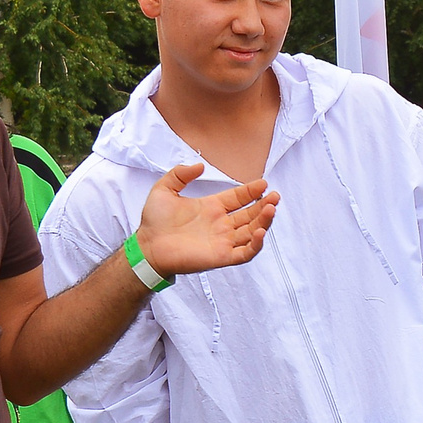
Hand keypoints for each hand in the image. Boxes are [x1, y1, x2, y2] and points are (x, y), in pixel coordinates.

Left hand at [133, 163, 277, 279]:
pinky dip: (256, 244)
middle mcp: (221, 225)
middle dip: (264, 205)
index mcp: (211, 208)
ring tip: (271, 209)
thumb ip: (180, 174)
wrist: (147, 246)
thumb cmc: (154, 221)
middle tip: (275, 196)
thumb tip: (199, 165)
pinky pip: (245, 252)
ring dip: (264, 221)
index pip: (238, 198)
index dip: (251, 191)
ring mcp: (223, 241)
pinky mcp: (222, 256)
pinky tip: (261, 232)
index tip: (263, 183)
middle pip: (250, 215)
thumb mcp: (164, 189)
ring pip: (252, 232)